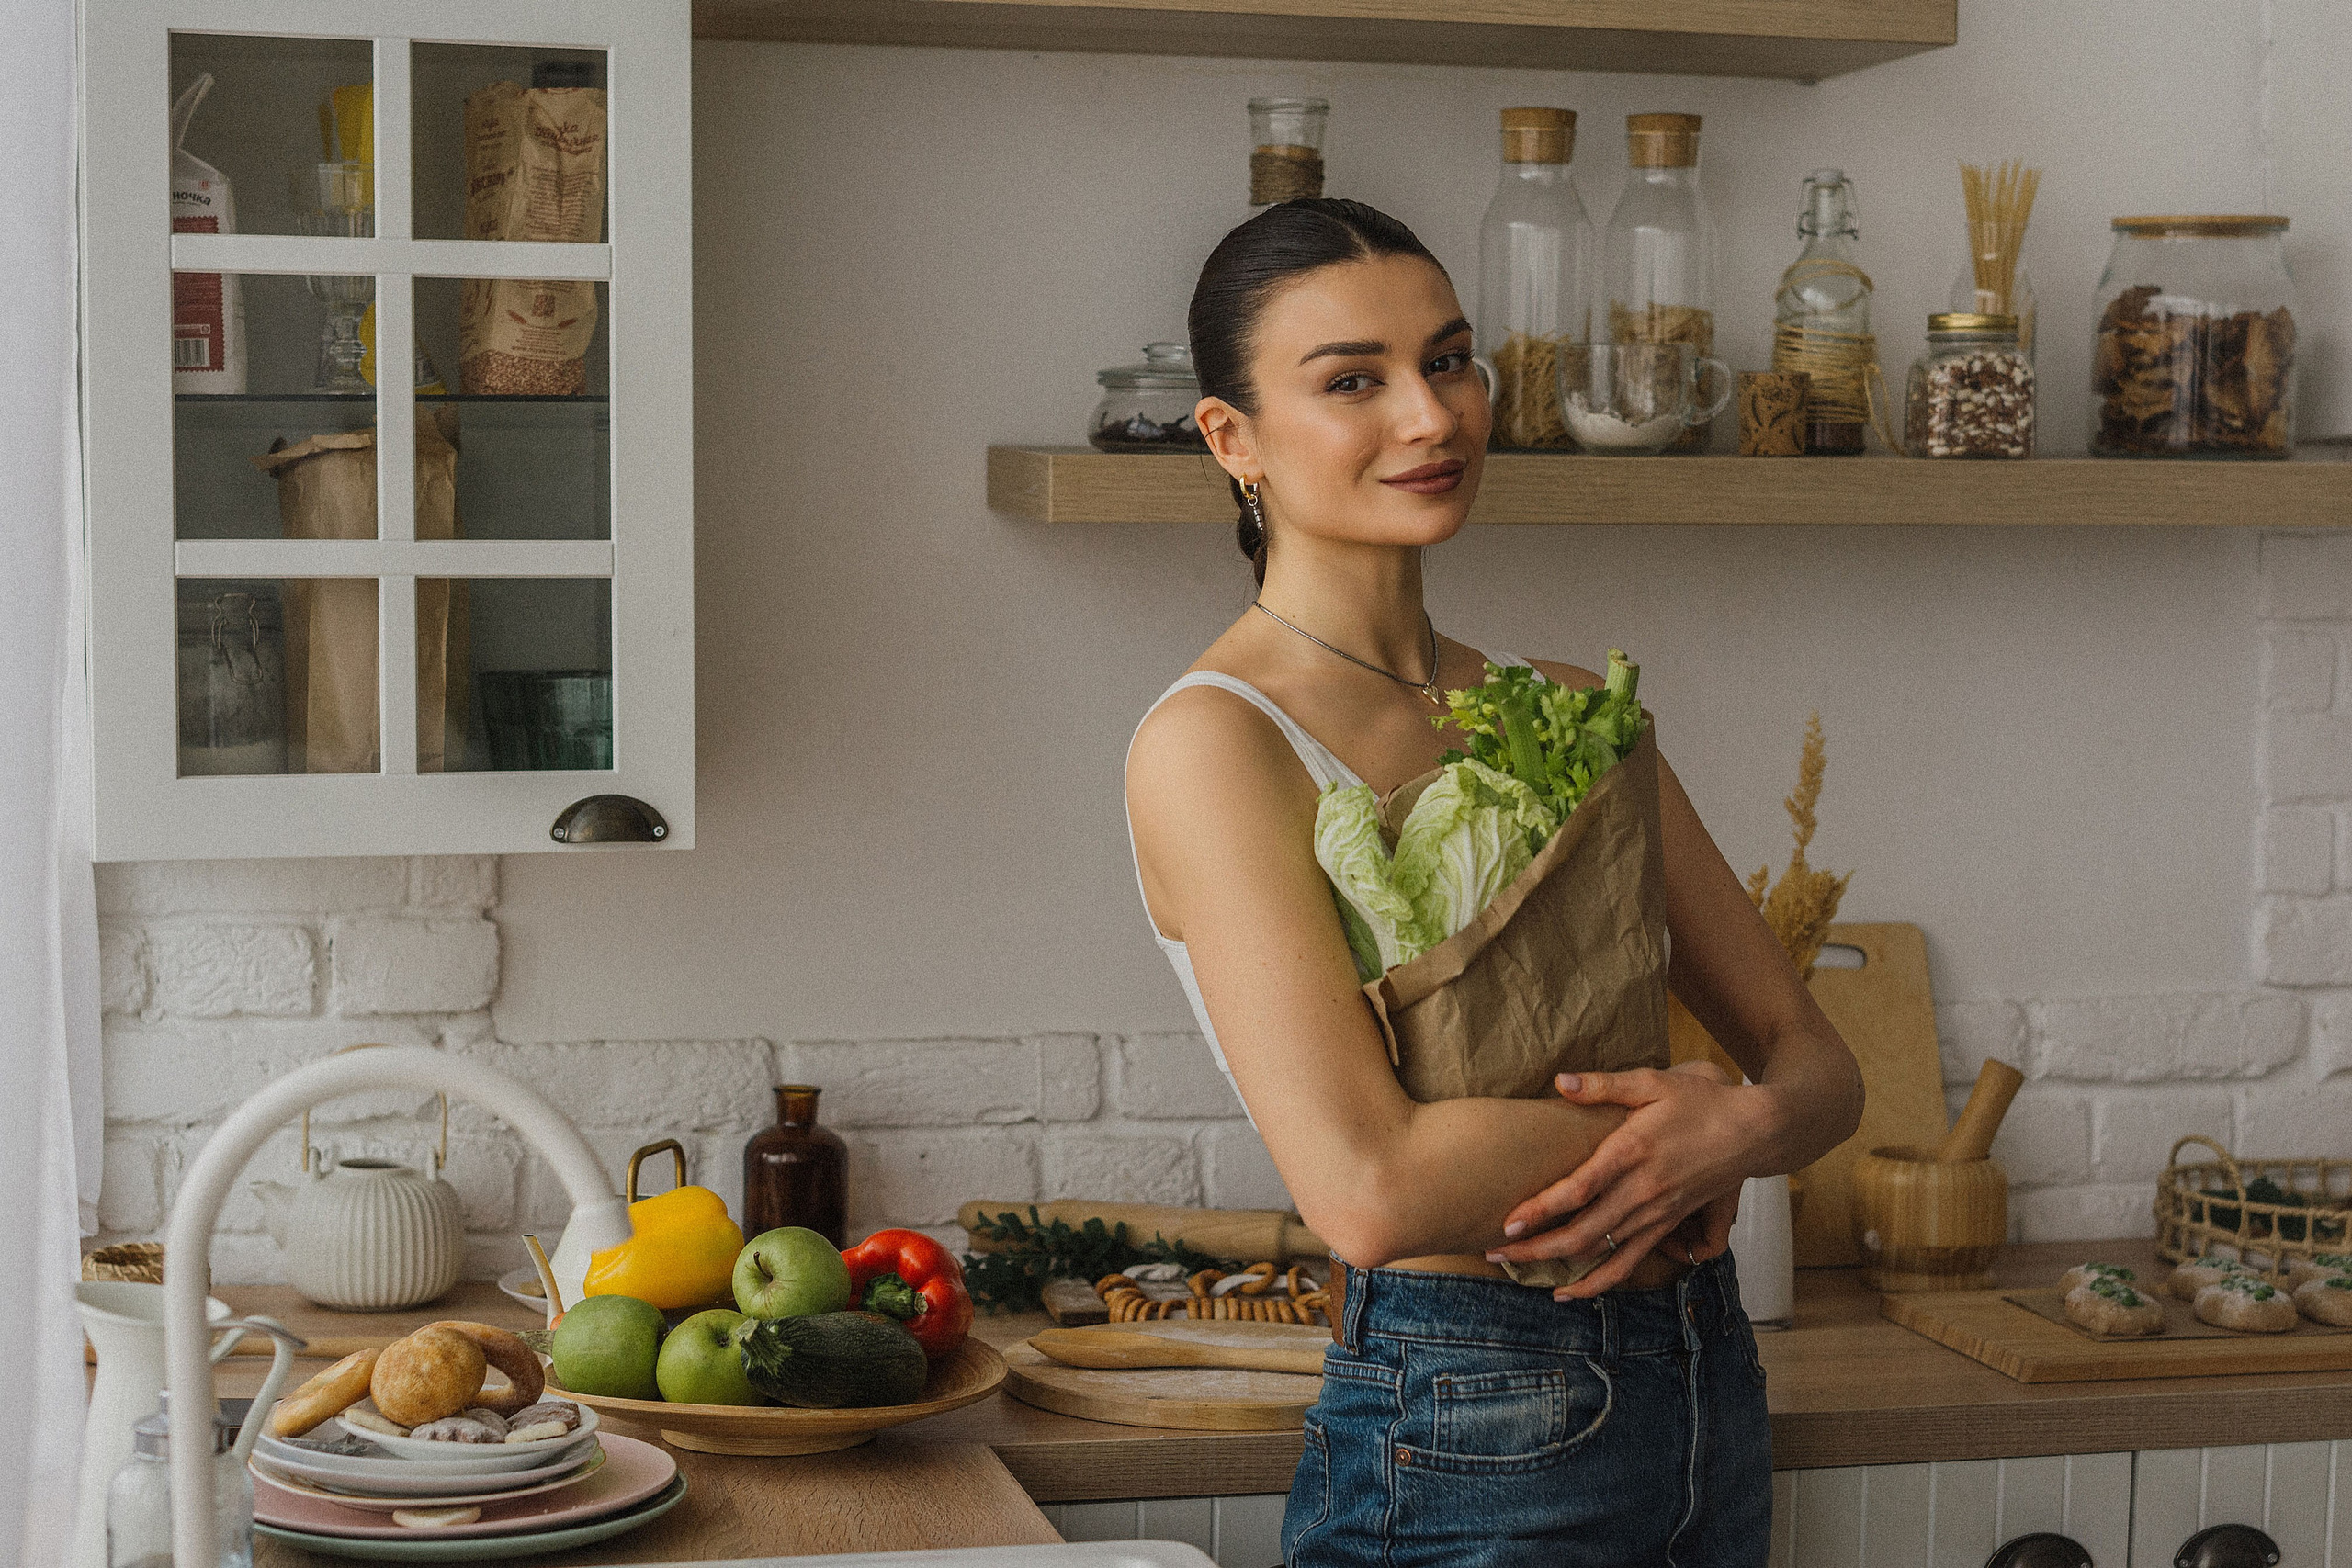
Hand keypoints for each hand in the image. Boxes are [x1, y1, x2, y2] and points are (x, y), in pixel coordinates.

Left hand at [1485, 1061, 1771, 1297]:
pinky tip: (1573, 1290)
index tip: (1508, 1221)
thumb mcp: (1653, 1082)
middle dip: (1536, 1247)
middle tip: (1496, 1252)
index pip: (1579, 1190)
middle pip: (1584, 1233)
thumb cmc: (1702, 1101)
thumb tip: (1560, 1082)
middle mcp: (1644, 1192)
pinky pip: (1630, 1263)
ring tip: (1522, 1273)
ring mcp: (1658, 1215)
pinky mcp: (1669, 1226)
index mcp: (1633, 1153)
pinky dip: (1600, 1282)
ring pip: (1605, 1255)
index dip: (1541, 1209)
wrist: (1755, 1131)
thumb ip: (1604, 1085)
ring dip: (1562, 1269)